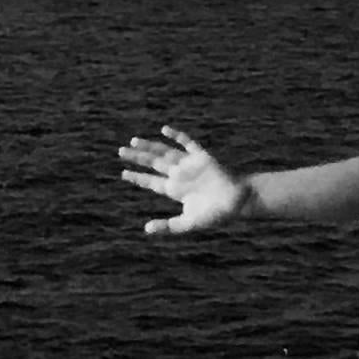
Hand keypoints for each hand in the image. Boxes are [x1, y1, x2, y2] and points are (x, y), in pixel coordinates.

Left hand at [118, 125, 246, 236]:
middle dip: (138, 157)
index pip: (152, 181)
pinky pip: (188, 143)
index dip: (137, 177)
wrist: (237, 202)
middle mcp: (179, 175)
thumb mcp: (188, 223)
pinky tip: (164, 129)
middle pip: (153, 163)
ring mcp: (189, 165)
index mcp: (175, 190)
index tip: (123, 173)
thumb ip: (168, 226)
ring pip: (165, 152)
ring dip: (150, 146)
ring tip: (134, 141)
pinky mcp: (202, 156)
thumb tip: (146, 229)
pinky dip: (177, 136)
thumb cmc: (215, 215)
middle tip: (121, 151)